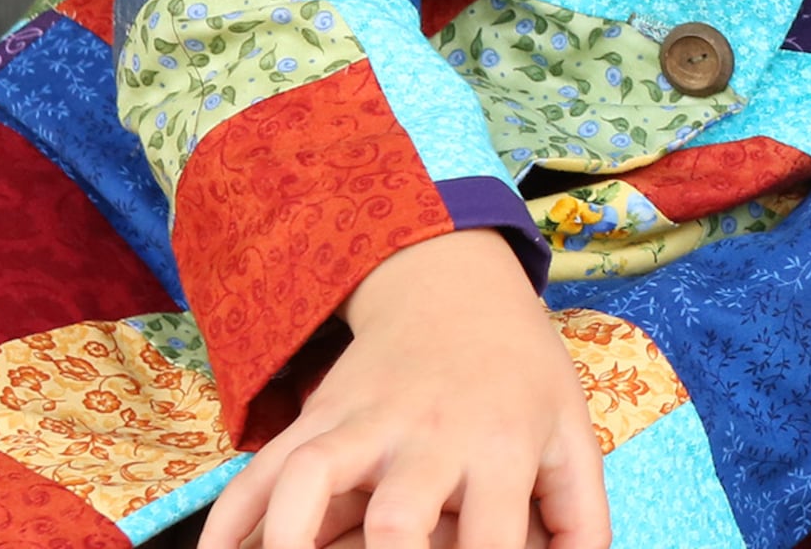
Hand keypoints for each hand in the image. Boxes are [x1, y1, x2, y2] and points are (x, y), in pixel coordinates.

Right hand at [197, 229, 609, 548]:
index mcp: (502, 445)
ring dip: (287, 540)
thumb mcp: (570, 434)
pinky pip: (259, 469)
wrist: (454, 287)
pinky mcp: (316, 417)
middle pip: (399, 517)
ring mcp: (363, 422)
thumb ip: (580, 519)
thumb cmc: (520, 376)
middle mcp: (429, 435)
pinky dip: (229, 519)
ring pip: (309, 479)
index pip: (491, 542)